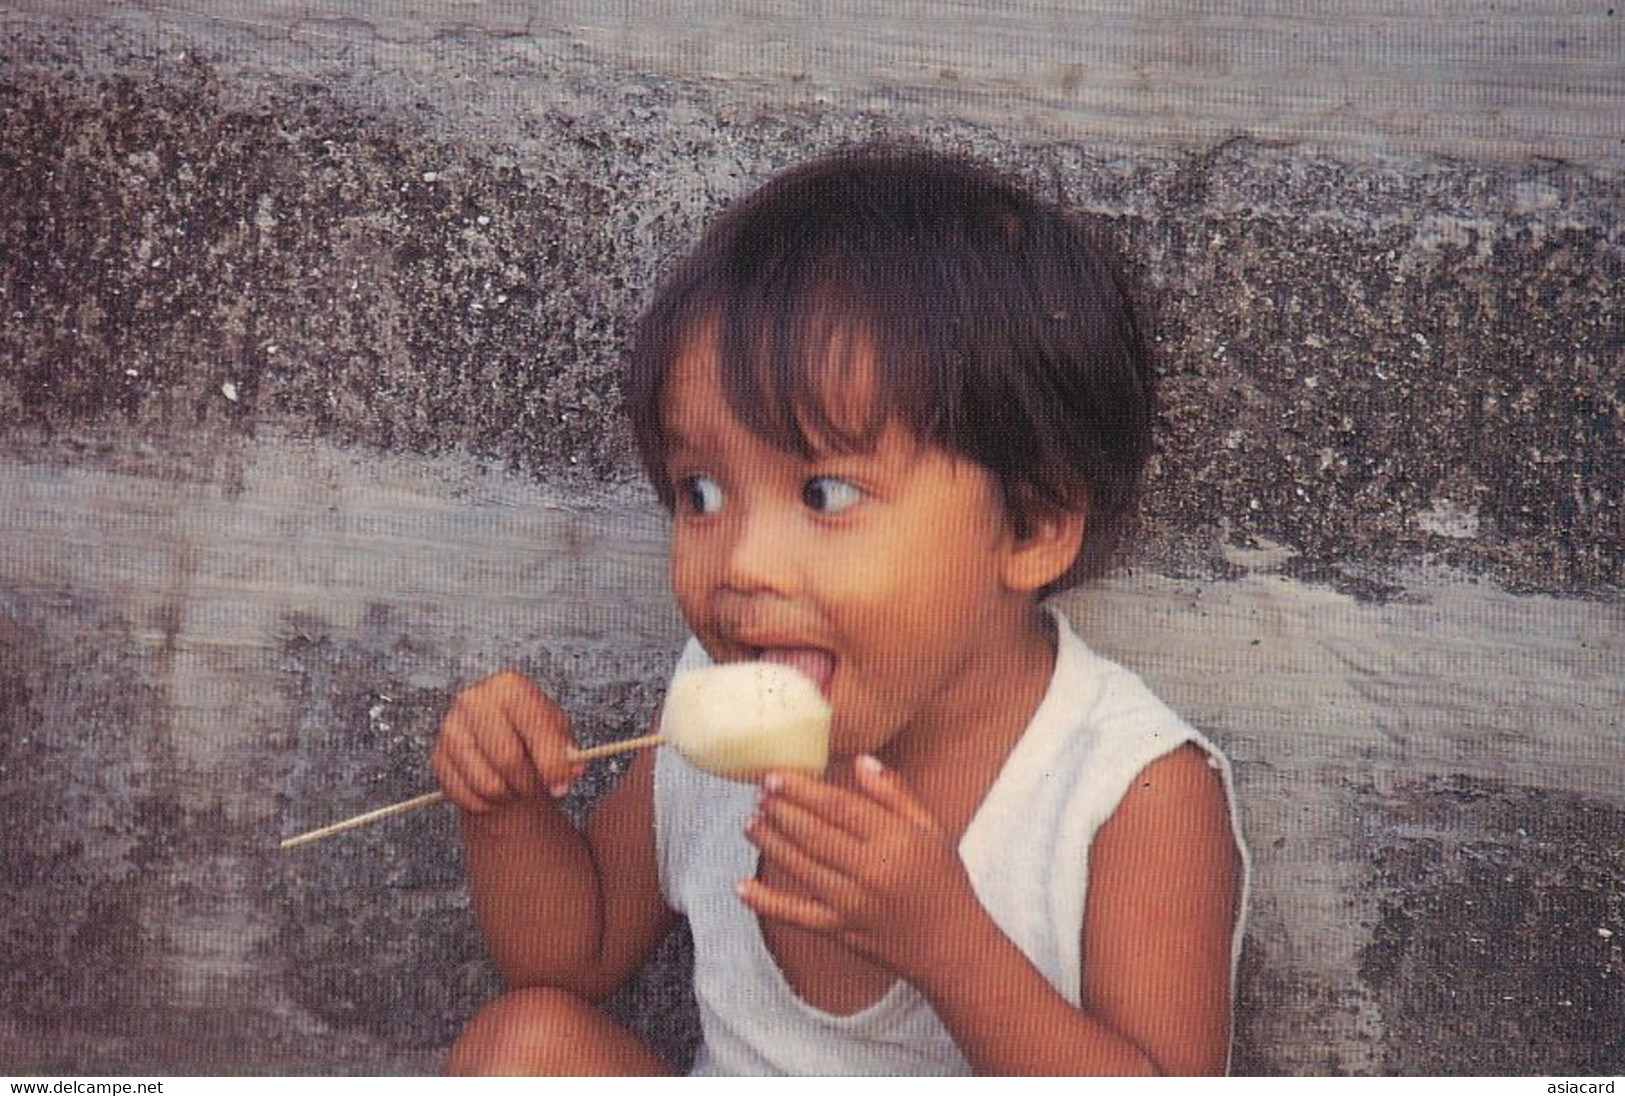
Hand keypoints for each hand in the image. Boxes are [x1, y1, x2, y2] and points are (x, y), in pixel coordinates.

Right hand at [431, 670, 583, 812]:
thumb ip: (567, 751)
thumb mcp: (558, 734)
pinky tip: (495, 792)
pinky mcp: (437, 757)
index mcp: (509, 685)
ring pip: (487, 784)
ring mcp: (451, 728)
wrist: (498, 744)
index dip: (552, 763)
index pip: (533, 727)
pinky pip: (466, 796)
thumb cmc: (533, 736)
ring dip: (508, 796)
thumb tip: (570, 771)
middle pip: (508, 759)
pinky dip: (486, 804)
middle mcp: (474, 700)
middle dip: (529, 784)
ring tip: (517, 788)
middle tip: (537, 789)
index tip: (562, 785)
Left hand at [739, 755, 984, 979]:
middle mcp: (871, 871)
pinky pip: (795, 915)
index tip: (777, 775)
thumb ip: (895, 793)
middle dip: (780, 810)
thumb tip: (861, 761)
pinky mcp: (839, 931)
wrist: (951, 945)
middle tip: (759, 792)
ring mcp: (852, 904)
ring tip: (751, 822)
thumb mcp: (930, 829)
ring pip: (800, 867)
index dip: (802, 789)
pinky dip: (765, 902)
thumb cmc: (942, 881)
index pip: (838, 807)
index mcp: (895, 840)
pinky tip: (741, 886)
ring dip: (770, 842)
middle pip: (814, 834)